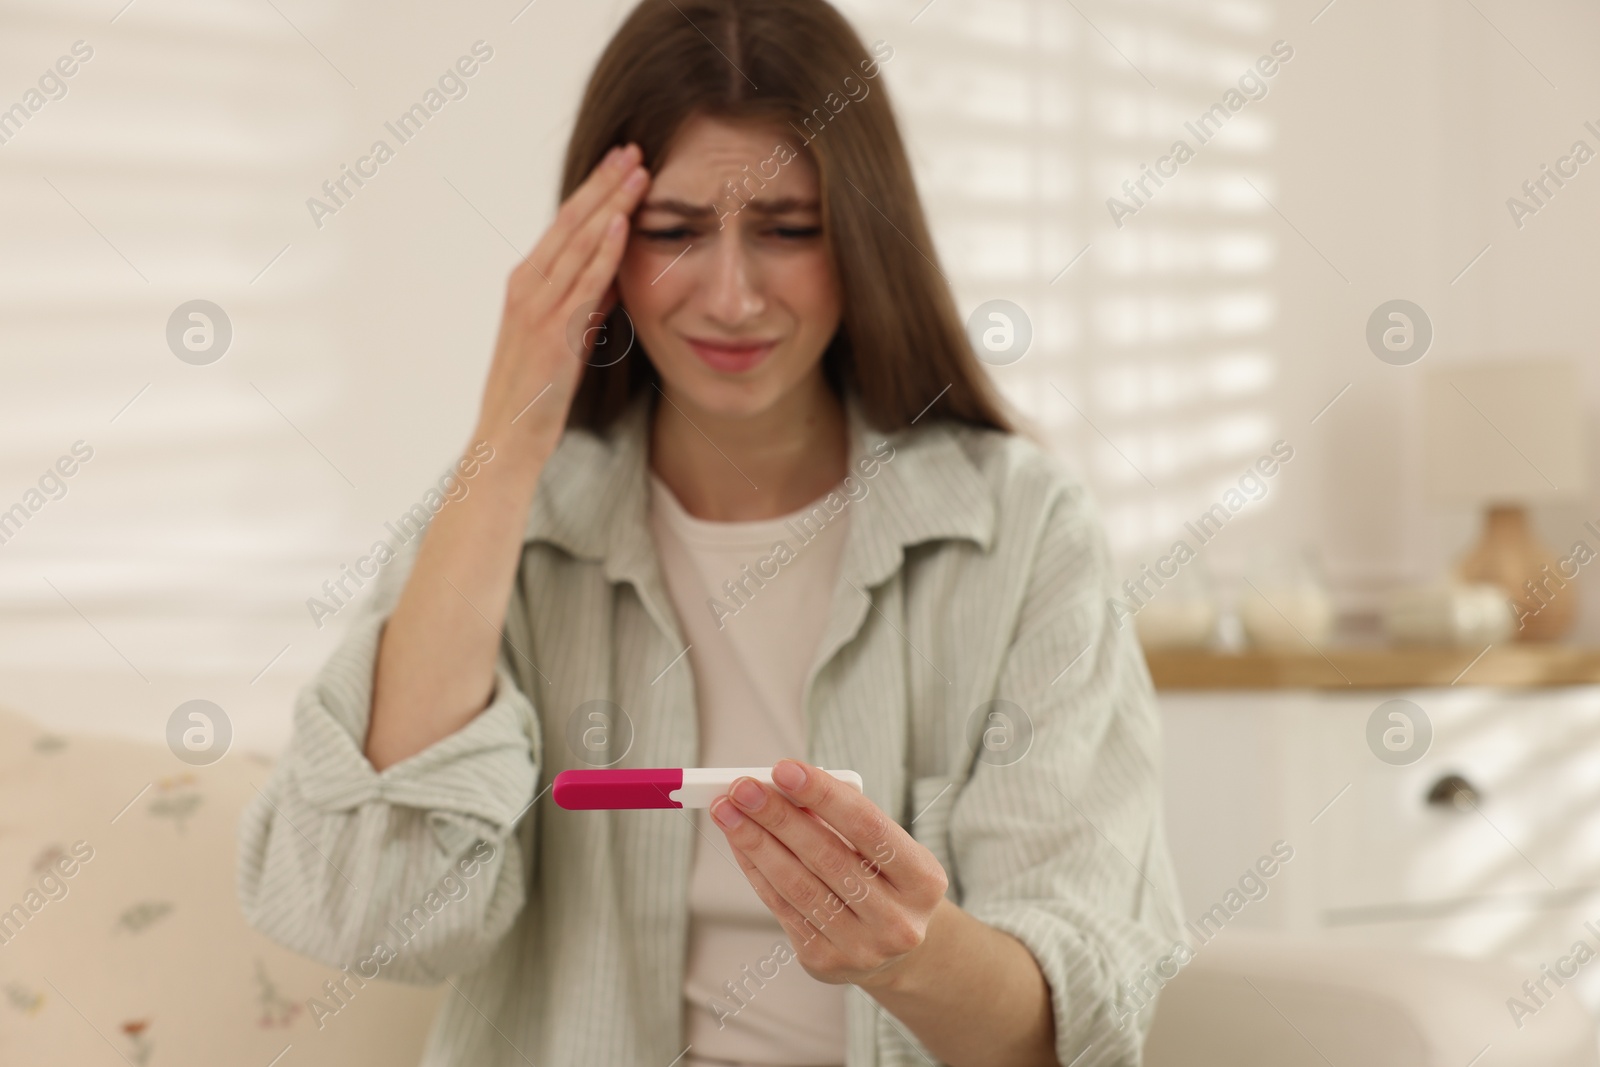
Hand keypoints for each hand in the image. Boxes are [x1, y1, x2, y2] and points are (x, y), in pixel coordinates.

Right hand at [474, 142, 650, 466]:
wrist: (508, 439)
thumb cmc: (536, 395)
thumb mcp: (565, 340)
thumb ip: (584, 305)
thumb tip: (612, 278)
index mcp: (526, 284)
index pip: (565, 226)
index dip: (593, 192)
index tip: (620, 164)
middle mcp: (527, 286)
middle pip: (570, 222)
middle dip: (603, 184)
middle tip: (631, 148)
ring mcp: (537, 307)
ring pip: (578, 244)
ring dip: (609, 205)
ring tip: (636, 172)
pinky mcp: (552, 331)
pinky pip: (583, 283)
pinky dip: (603, 252)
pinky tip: (620, 225)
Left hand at [710, 758, 949, 990]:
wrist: (896, 948)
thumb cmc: (884, 878)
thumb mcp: (883, 848)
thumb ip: (842, 820)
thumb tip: (780, 787)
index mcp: (924, 880)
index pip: (868, 828)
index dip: (823, 796)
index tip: (783, 768)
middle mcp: (898, 921)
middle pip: (826, 857)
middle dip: (777, 816)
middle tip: (742, 787)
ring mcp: (861, 948)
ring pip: (797, 885)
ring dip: (755, 842)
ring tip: (727, 810)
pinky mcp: (825, 962)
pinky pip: (781, 907)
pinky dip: (756, 869)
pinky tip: (739, 842)